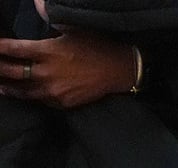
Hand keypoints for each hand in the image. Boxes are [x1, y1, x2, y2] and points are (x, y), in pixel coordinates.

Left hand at [0, 31, 138, 107]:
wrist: (119, 70)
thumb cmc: (96, 46)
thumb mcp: (72, 29)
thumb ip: (50, 18)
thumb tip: (37, 2)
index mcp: (48, 51)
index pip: (14, 49)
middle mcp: (47, 72)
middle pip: (12, 72)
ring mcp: (54, 89)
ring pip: (22, 91)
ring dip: (8, 87)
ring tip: (0, 85)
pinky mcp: (62, 102)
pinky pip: (40, 100)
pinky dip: (30, 96)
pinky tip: (24, 93)